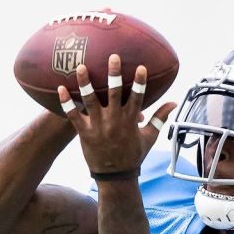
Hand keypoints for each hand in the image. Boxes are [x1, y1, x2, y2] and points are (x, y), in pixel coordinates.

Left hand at [57, 54, 177, 174]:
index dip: (139, 82)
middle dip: (114, 74)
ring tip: (80, 67)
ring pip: (90, 100)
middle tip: (113, 56)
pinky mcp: (85, 132)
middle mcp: (114, 121)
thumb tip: (174, 102)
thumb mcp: (149, 137)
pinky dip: (66, 103)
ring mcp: (98, 126)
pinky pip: (73, 116)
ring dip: (85, 83)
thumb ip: (160, 118)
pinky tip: (60, 88)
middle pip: (114, 93)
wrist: (116, 176)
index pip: (137, 98)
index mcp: (131, 121)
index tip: (141, 67)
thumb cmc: (133, 155)